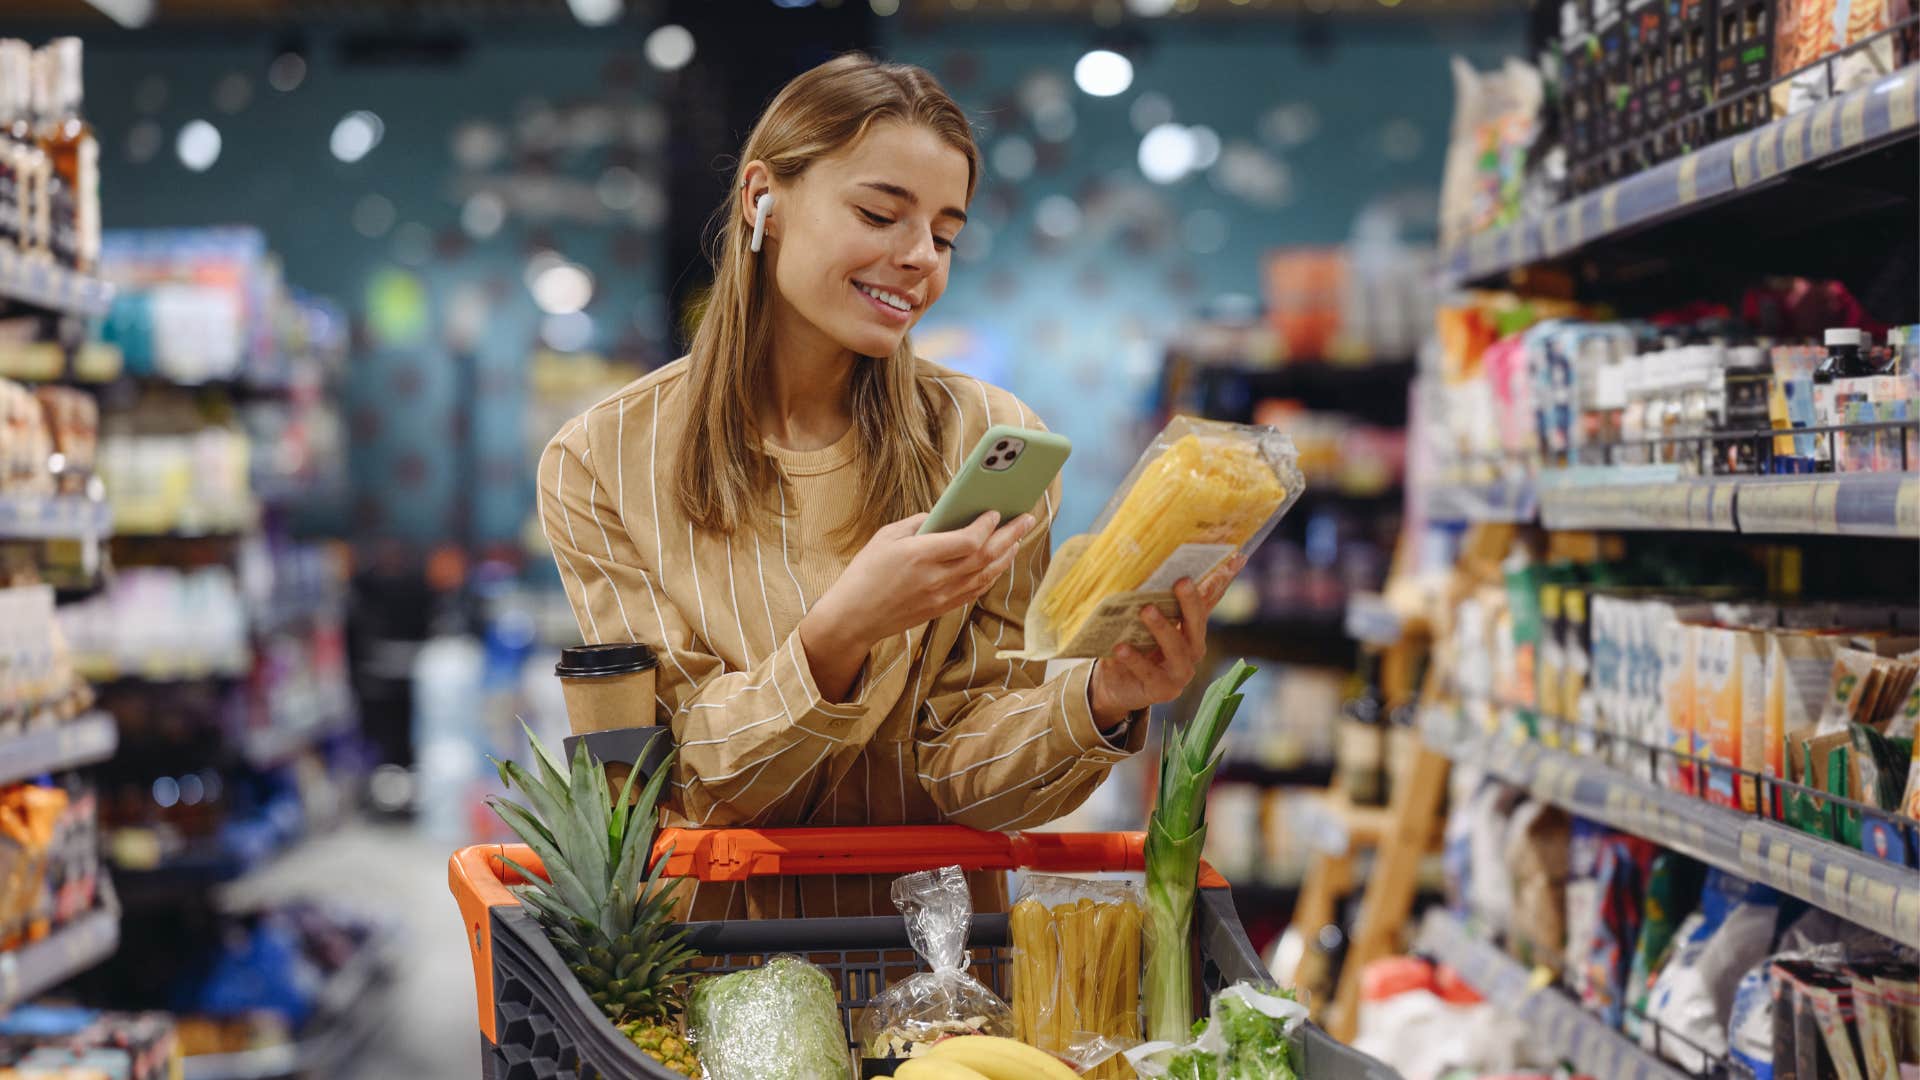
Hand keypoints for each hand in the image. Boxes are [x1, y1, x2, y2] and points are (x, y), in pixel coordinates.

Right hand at [805, 510, 1034, 653]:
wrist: (854, 617)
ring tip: (1018, 537)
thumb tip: (947, 513)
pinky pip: (977, 590)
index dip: (987, 525)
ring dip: (1007, 555)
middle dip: (1010, 535)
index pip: (968, 541)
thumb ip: (919, 523)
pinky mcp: (942, 608)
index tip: (996, 511)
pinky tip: (1000, 561)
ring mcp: (942, 596)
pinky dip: (993, 574)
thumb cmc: (865, 572)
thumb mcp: (885, 536)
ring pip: (986, 575)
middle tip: (1026, 518)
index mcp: (919, 555)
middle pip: (985, 556)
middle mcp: (936, 578)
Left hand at [1089, 552, 1247, 726]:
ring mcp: (1180, 672)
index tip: (1236, 557)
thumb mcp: (1142, 620)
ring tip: (1146, 610)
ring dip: (1162, 628)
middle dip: (1191, 602)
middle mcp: (1192, 649)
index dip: (1223, 580)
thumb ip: (1151, 597)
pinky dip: (1135, 659)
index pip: (1210, 600)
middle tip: (1182, 582)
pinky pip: (1149, 672)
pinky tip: (1120, 647)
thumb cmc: (1133, 645)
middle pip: (1196, 623)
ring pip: (1176, 648)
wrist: (1115, 685)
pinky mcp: (1162, 690)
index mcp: (1192, 628)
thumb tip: (1147, 563)